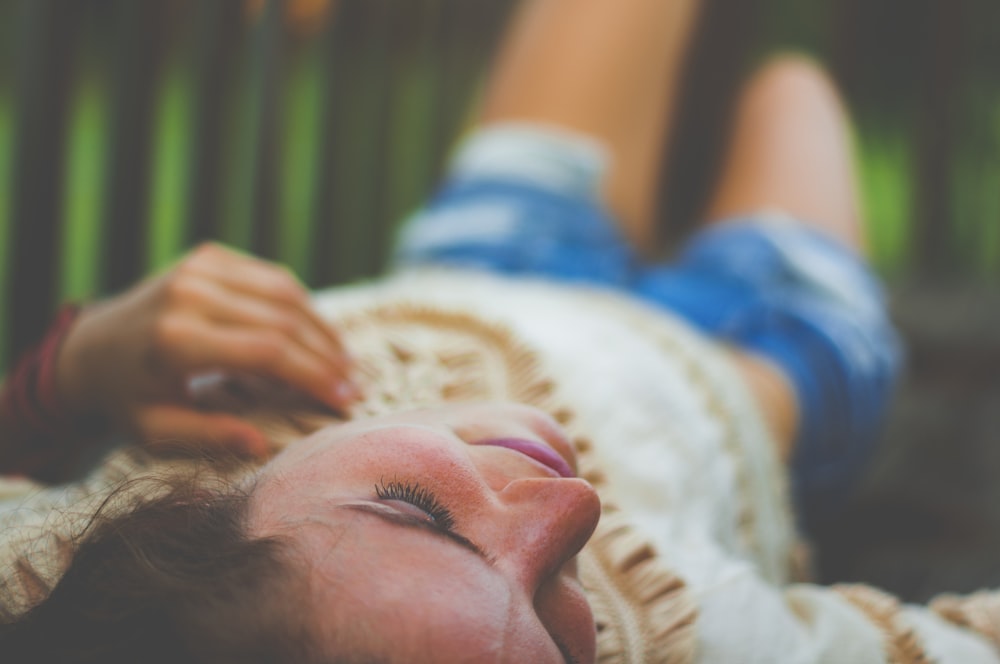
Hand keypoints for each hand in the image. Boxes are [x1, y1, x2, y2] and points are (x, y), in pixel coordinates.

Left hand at [54, 243, 357, 457]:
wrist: (89, 348)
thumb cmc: (128, 398)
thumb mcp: (158, 430)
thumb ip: (210, 436)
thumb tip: (263, 445)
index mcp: (176, 340)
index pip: (269, 352)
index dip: (315, 376)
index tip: (344, 401)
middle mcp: (190, 295)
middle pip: (285, 321)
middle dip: (327, 356)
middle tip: (353, 385)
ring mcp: (199, 268)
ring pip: (285, 293)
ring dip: (322, 328)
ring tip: (344, 361)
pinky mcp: (208, 257)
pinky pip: (271, 277)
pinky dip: (302, 305)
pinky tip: (317, 332)